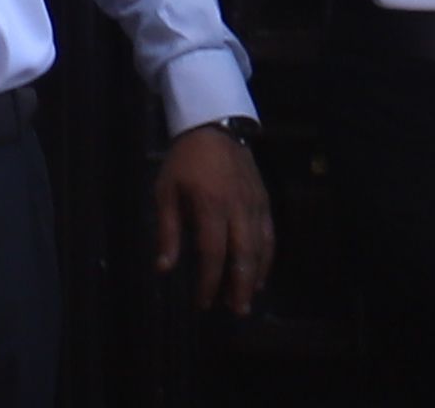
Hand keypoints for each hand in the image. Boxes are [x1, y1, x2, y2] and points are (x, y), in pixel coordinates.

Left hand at [145, 125, 274, 313]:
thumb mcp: (166, 190)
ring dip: (255, 276)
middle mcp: (237, 207)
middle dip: (240, 286)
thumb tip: (164, 268)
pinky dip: (267, 256)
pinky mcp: (264, 199)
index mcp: (210, 205)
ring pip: (260, 246)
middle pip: (243, 254)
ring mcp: (255, 203)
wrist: (214, 123)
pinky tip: (260, 273)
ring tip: (247, 300)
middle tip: (236, 312)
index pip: (212, 252)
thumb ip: (168, 230)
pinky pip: (270, 233)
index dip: (209, 281)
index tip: (203, 302)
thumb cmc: (185, 159)